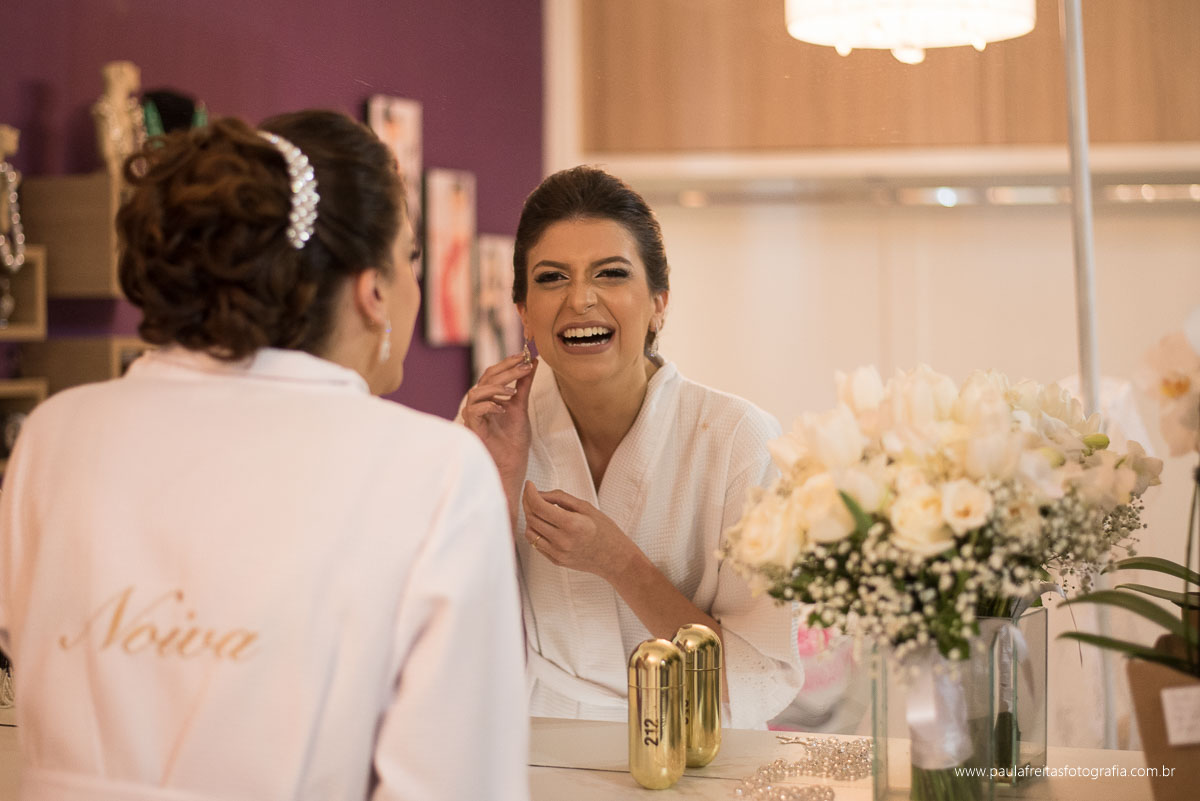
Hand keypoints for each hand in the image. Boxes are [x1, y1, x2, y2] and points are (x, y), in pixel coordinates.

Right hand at [462, 353, 536, 521]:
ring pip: (475, 392)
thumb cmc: (514, 441)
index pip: (492, 373)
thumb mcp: (522, 407)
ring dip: (496, 388)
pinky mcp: (473, 430)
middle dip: (506, 370)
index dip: (507, 362)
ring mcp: (474, 417)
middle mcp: (478, 405)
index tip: (525, 354)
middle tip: (525, 366)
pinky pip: (473, 412)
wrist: (512, 466)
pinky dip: (488, 406)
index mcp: (488, 398)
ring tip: (513, 392)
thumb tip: (534, 362)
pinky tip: (503, 408)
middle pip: (485, 378)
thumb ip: (524, 385)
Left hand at [522, 482, 634, 578]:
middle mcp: (562, 541)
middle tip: (531, 493)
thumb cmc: (604, 529)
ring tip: (538, 509)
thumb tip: (539, 493)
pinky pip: (536, 544)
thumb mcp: (586, 507)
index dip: (530, 493)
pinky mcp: (556, 560)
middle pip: (532, 518)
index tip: (529, 484)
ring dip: (529, 518)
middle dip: (528, 502)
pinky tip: (543, 523)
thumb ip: (560, 498)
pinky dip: (535, 531)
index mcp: (572, 524)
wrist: (615, 558)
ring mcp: (558, 553)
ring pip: (530, 532)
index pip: (539, 506)